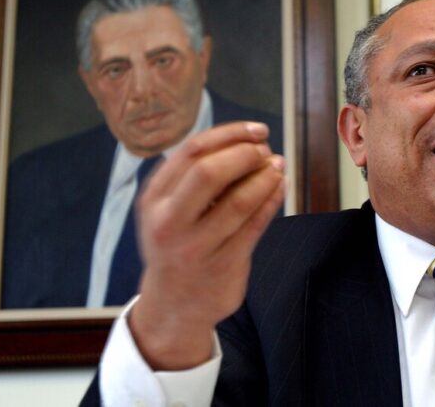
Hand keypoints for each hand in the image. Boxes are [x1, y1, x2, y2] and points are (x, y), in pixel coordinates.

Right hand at [129, 121, 285, 369]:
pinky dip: (273, 200)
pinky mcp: (224, 264)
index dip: (230, 135)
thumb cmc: (176, 245)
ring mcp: (196, 246)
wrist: (173, 305)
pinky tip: (280, 187)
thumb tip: (243, 140)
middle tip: (265, 150)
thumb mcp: (167, 209)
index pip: (192, 151)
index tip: (256, 130)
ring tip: (277, 166)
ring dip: (265, 177)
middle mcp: (169, 222)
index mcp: (154, 199)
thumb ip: (192, 176)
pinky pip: (256, 225)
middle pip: (209, 172)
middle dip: (245, 154)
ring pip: (239, 200)